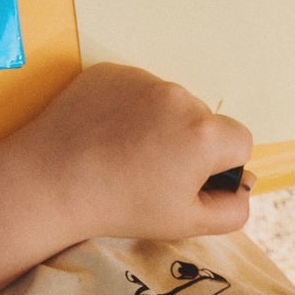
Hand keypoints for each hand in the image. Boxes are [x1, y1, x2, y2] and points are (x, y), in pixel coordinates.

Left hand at [8, 63, 253, 242]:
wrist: (51, 180)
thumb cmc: (121, 205)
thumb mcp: (189, 222)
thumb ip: (234, 207)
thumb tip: (243, 183)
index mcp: (205, 133)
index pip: (239, 141)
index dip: (218, 165)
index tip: (187, 179)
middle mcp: (178, 96)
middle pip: (202, 119)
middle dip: (187, 141)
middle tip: (150, 170)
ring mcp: (141, 79)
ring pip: (167, 102)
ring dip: (157, 122)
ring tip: (123, 152)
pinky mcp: (109, 71)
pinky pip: (134, 89)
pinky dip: (127, 107)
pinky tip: (105, 133)